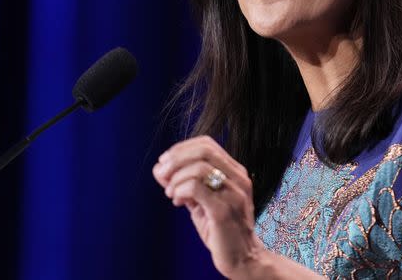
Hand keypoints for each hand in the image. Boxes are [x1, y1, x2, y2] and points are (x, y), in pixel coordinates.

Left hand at [152, 135, 265, 277]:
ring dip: (176, 179)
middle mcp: (239, 179)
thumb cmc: (221, 229)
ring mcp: (234, 194)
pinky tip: (177, 202)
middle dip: (176, 159)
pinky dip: (180, 191)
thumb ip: (183, 183)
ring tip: (171, 194)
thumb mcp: (200, 201)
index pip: (207, 144)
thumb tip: (159, 168)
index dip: (181, 149)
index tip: (165, 163)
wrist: (243, 258)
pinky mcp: (224, 211)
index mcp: (235, 172)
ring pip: (199, 168)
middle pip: (204, 151)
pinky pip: (196, 188)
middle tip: (162, 175)